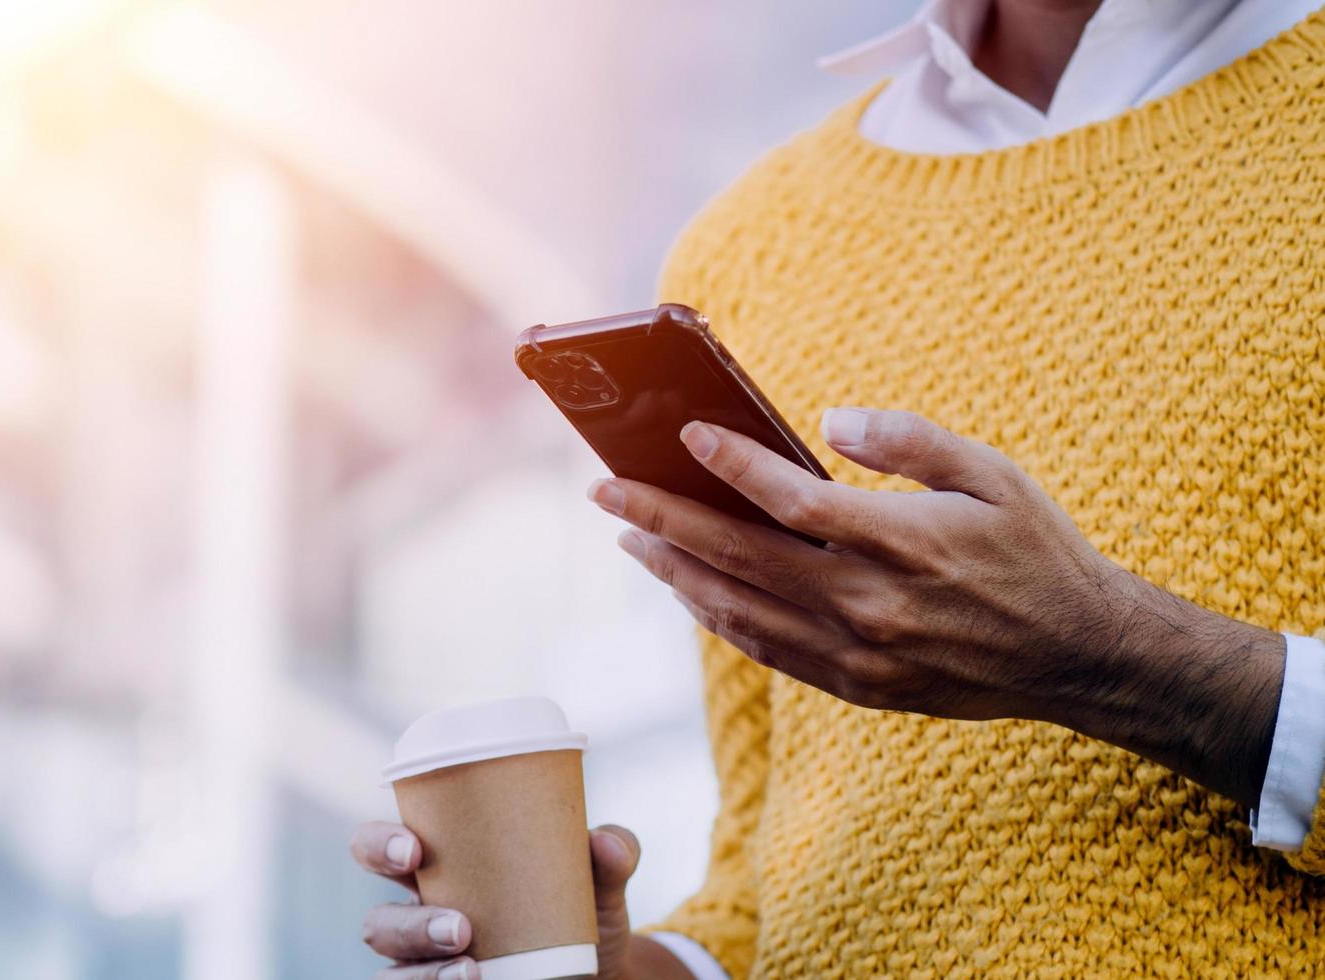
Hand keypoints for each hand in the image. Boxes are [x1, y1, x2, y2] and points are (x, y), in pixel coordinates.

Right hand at [351, 822, 672, 979]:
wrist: (597, 973)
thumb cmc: (579, 911)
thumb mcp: (598, 883)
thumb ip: (610, 856)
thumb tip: (607, 842)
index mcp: (438, 869)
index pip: (379, 848)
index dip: (378, 846)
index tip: (413, 850)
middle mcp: (420, 917)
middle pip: (377, 922)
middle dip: (409, 927)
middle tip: (461, 928)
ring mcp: (425, 964)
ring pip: (392, 972)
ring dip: (424, 972)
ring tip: (473, 969)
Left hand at [595, 408, 1284, 801]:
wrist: (1082, 656)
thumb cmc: (1037, 552)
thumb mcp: (994, 475)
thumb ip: (912, 441)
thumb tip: (831, 420)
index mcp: (906, 544)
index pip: (794, 502)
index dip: (733, 466)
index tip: (687, 435)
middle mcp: (871, 604)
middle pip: (740, 557)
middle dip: (663, 520)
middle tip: (605, 490)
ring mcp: (859, 653)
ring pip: (739, 610)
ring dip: (675, 572)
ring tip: (630, 537)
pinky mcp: (858, 684)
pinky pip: (766, 650)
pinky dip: (717, 617)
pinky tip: (687, 589)